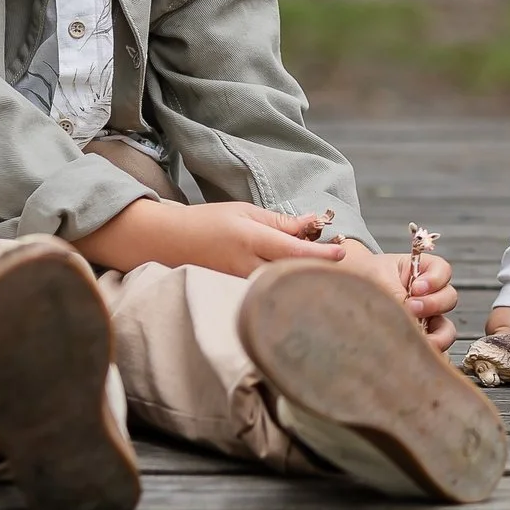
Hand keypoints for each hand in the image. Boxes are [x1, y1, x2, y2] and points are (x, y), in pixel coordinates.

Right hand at [73, 198, 345, 277]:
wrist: (167, 242)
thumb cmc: (208, 222)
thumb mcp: (245, 212)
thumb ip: (280, 222)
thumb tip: (312, 225)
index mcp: (250, 241)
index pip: (292, 252)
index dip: (320, 255)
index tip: (342, 254)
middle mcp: (245, 267)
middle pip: (290, 275)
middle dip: (316, 271)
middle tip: (338, 265)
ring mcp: (238, 286)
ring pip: (279, 288)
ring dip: (301, 280)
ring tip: (320, 272)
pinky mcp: (234, 297)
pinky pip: (265, 295)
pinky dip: (283, 288)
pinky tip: (295, 283)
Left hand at [338, 239, 458, 350]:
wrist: (346, 293)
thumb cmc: (364, 279)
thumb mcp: (379, 278)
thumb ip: (396, 294)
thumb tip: (408, 317)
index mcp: (422, 271)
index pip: (443, 271)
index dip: (435, 279)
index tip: (416, 287)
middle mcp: (429, 296)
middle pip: (449, 298)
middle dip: (433, 304)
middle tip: (412, 308)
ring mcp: (426, 319)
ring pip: (447, 328)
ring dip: (438, 334)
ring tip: (418, 337)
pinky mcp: (420, 340)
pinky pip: (434, 349)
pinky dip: (430, 353)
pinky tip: (416, 354)